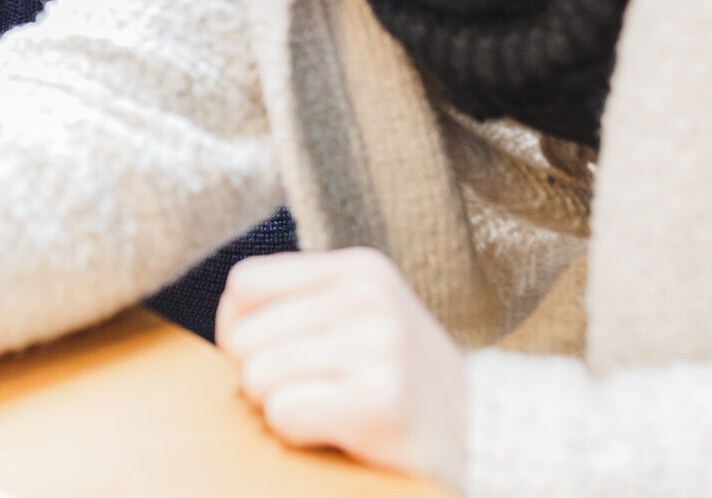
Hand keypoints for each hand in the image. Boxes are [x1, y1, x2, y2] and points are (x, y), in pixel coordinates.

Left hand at [217, 248, 466, 491]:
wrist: (485, 441)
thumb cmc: (401, 386)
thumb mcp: (361, 320)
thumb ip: (302, 304)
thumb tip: (227, 317)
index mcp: (361, 269)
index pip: (244, 284)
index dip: (240, 329)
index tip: (276, 357)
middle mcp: (370, 298)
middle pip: (242, 337)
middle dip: (261, 376)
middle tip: (316, 393)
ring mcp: (379, 347)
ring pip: (257, 377)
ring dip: (282, 408)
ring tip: (334, 410)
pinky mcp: (379, 402)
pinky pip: (283, 414)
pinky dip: (300, 433)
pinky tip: (344, 432)